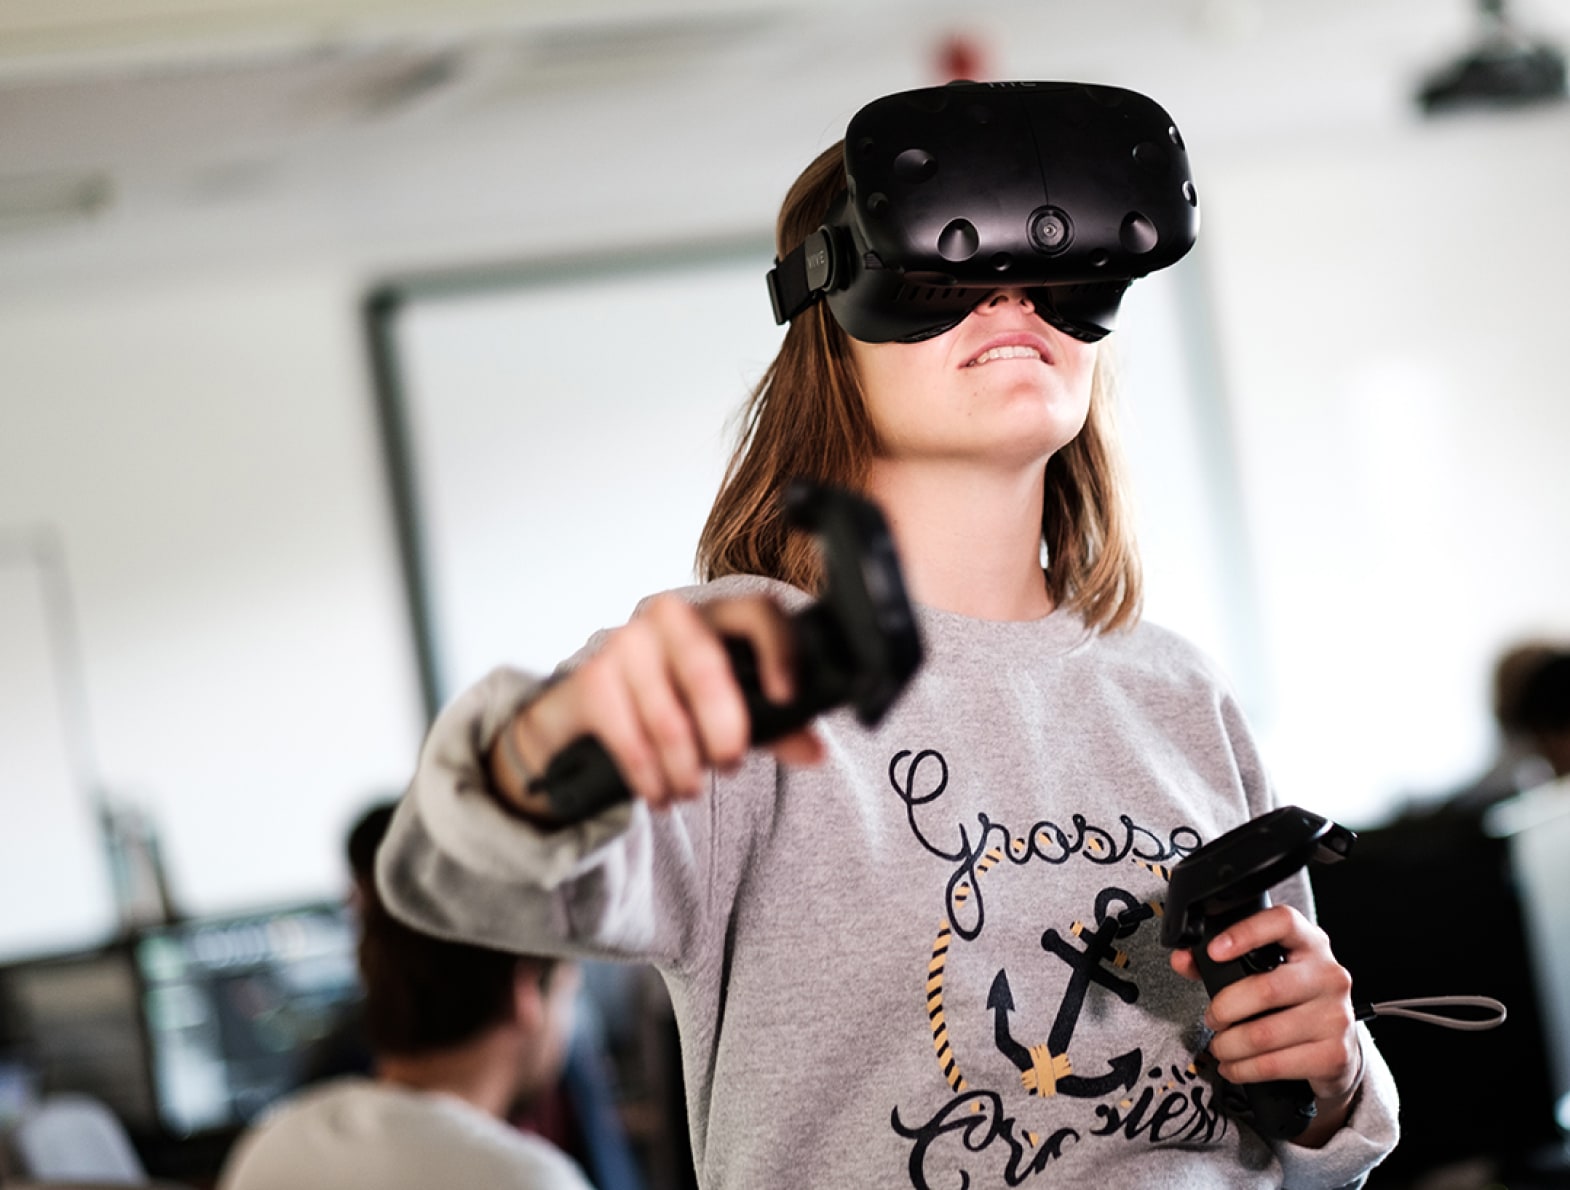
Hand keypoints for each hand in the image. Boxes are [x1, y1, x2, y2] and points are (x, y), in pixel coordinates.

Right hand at [491, 593, 825, 816]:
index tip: (787, 695)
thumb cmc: (673, 701)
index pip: (756, 610)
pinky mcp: (592, 679)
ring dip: (684, 767)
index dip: (777, 648)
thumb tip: (815, 752)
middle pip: (706, 665)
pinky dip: (649, 777)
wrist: (592, 712)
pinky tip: (658, 793)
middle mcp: (669, 617)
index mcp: (715, 615)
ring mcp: (626, 643)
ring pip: (667, 717)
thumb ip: (775, 726)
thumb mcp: (730, 711)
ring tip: (689, 788)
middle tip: (731, 762)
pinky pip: (630, 739)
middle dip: (724, 727)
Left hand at [1168, 903, 1361, 1145]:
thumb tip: (1182, 959)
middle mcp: (1329, 975)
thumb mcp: (1262, 971)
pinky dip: (1243, 1069)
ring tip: (1220, 1046)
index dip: (1246, 933)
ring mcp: (1336, 1016)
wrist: (1337, 1047)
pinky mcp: (1335, 1055)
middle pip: (1266, 989)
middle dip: (1225, 1009)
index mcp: (1310, 944)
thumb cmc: (1291, 1001)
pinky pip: (1274, 1065)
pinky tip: (1233, 1067)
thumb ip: (1217, 961)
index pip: (1283, 922)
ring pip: (1264, 1034)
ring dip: (1229, 1045)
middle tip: (1212, 1018)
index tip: (1214, 951)